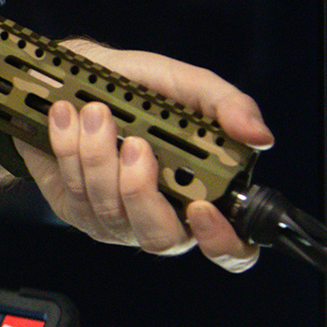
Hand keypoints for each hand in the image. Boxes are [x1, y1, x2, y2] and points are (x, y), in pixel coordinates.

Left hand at [20, 41, 270, 271]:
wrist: (69, 78)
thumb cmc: (137, 88)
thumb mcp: (185, 85)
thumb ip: (224, 105)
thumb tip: (260, 136)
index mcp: (202, 193)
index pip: (230, 248)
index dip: (221, 241)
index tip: (202, 207)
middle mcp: (162, 215)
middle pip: (161, 237)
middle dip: (142, 190)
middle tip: (134, 144)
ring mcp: (117, 219)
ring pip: (111, 210)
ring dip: (99, 156)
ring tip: (94, 113)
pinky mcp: (78, 210)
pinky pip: (75, 193)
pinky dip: (69, 150)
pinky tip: (66, 118)